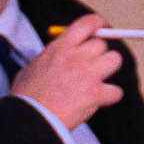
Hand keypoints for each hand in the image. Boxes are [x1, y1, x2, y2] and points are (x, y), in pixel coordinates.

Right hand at [11, 19, 127, 126]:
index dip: (98, 24)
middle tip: (92, 64)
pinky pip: (116, 90)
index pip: (87, 24)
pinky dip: (110, 96)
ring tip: (98, 80)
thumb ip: (50, 56)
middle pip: (102, 43)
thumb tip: (60, 51)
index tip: (102, 28)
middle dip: (99, 53)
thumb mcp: (32, 67)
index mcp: (60, 48)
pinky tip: (99, 100)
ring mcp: (88, 75)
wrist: (31, 119)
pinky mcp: (96, 94)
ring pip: (114, 60)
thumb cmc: (27, 97)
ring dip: (108, 69)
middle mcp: (76, 57)